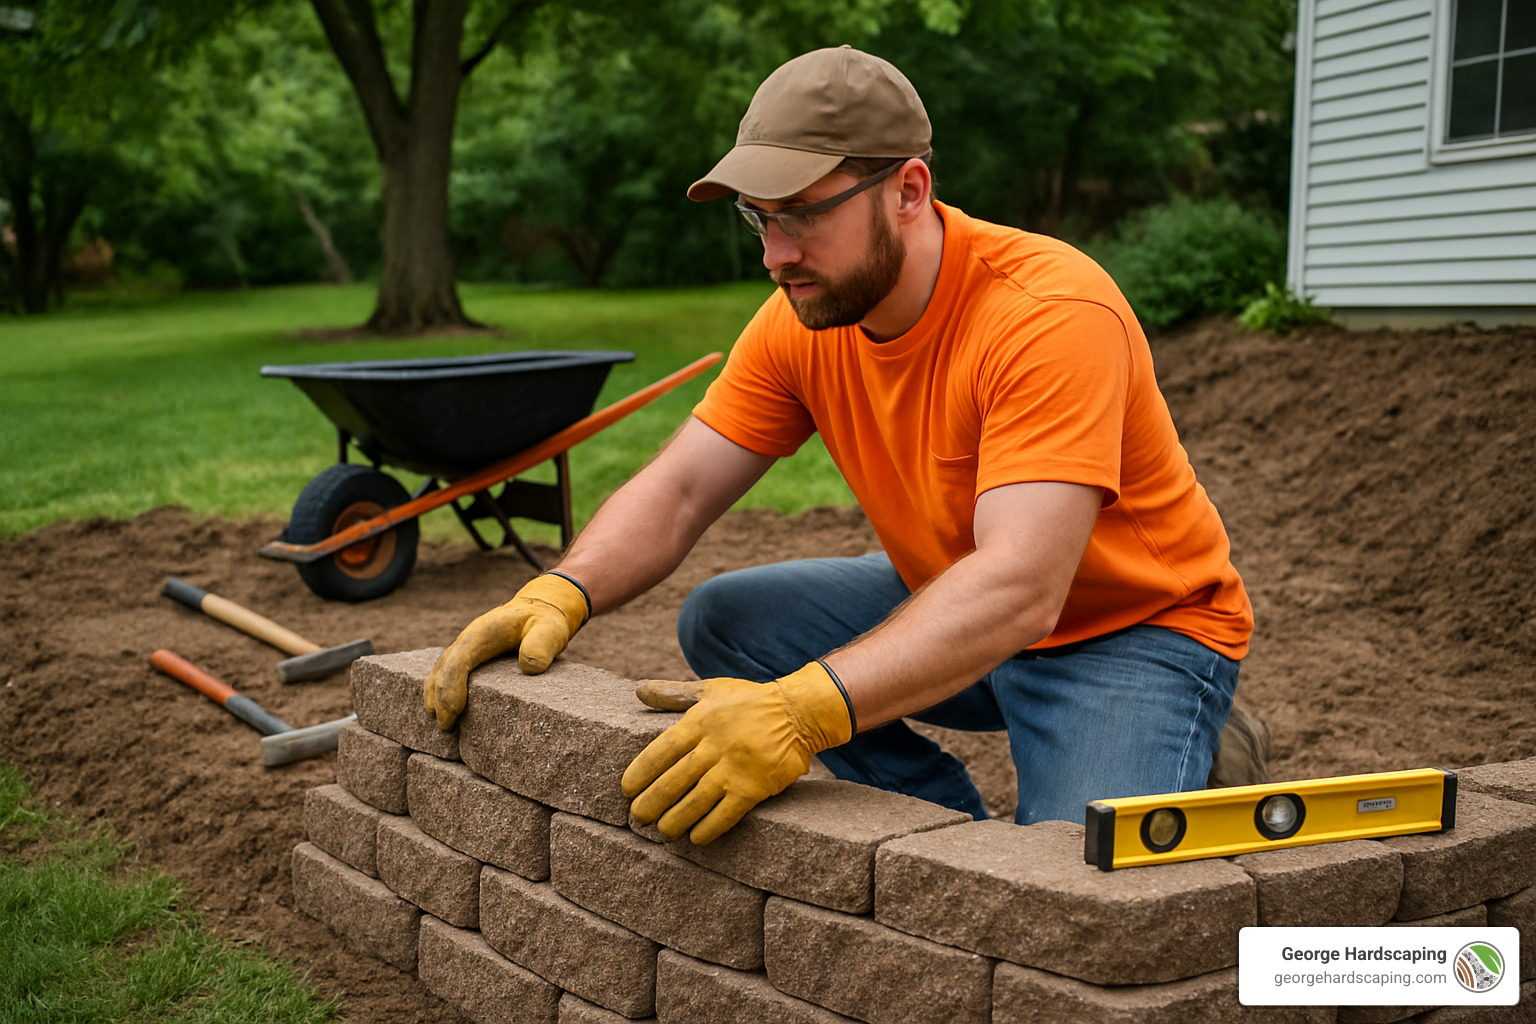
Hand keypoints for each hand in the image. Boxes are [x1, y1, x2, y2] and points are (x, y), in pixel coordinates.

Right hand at [422, 572, 589, 730]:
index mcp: (481, 634)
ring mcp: (464, 648)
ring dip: (435, 697)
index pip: (457, 662)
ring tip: (441, 723)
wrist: (538, 609)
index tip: (454, 714)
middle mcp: (467, 640)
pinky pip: (446, 673)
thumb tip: (529, 667)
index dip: (451, 688)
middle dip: (440, 700)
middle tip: (446, 728)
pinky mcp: (467, 656)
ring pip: (439, 672)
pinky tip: (442, 710)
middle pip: (442, 670)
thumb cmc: (544, 622)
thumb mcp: (551, 629)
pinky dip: (440, 691)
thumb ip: (542, 643)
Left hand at [622, 662, 853, 843]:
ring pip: (695, 802)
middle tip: (638, 817)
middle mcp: (714, 745)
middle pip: (674, 781)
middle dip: (651, 803)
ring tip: (663, 831)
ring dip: (675, 820)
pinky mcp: (754, 787)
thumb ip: (675, 693)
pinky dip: (707, 829)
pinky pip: (725, 814)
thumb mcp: (711, 689)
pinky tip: (695, 838)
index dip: (641, 773)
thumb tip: (639, 689)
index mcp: (700, 720)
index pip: (661, 751)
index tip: (627, 790)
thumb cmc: (750, 701)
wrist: (798, 713)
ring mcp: (734, 768)